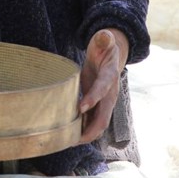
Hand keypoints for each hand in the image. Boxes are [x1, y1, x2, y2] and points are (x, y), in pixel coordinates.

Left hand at [77, 28, 128, 144]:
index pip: (103, 90)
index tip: (81, 108)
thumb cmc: (104, 47)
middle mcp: (110, 94)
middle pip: (104, 117)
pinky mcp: (98, 105)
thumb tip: (104, 35)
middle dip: (91, 129)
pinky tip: (69, 135)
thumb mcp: (104, 40)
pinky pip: (92, 121)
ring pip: (98, 123)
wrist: (110, 56)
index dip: (94, 98)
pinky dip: (82, 129)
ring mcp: (105, 102)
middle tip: (74, 139)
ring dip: (85, 134)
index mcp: (110, 77)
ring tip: (68, 142)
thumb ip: (104, 39)